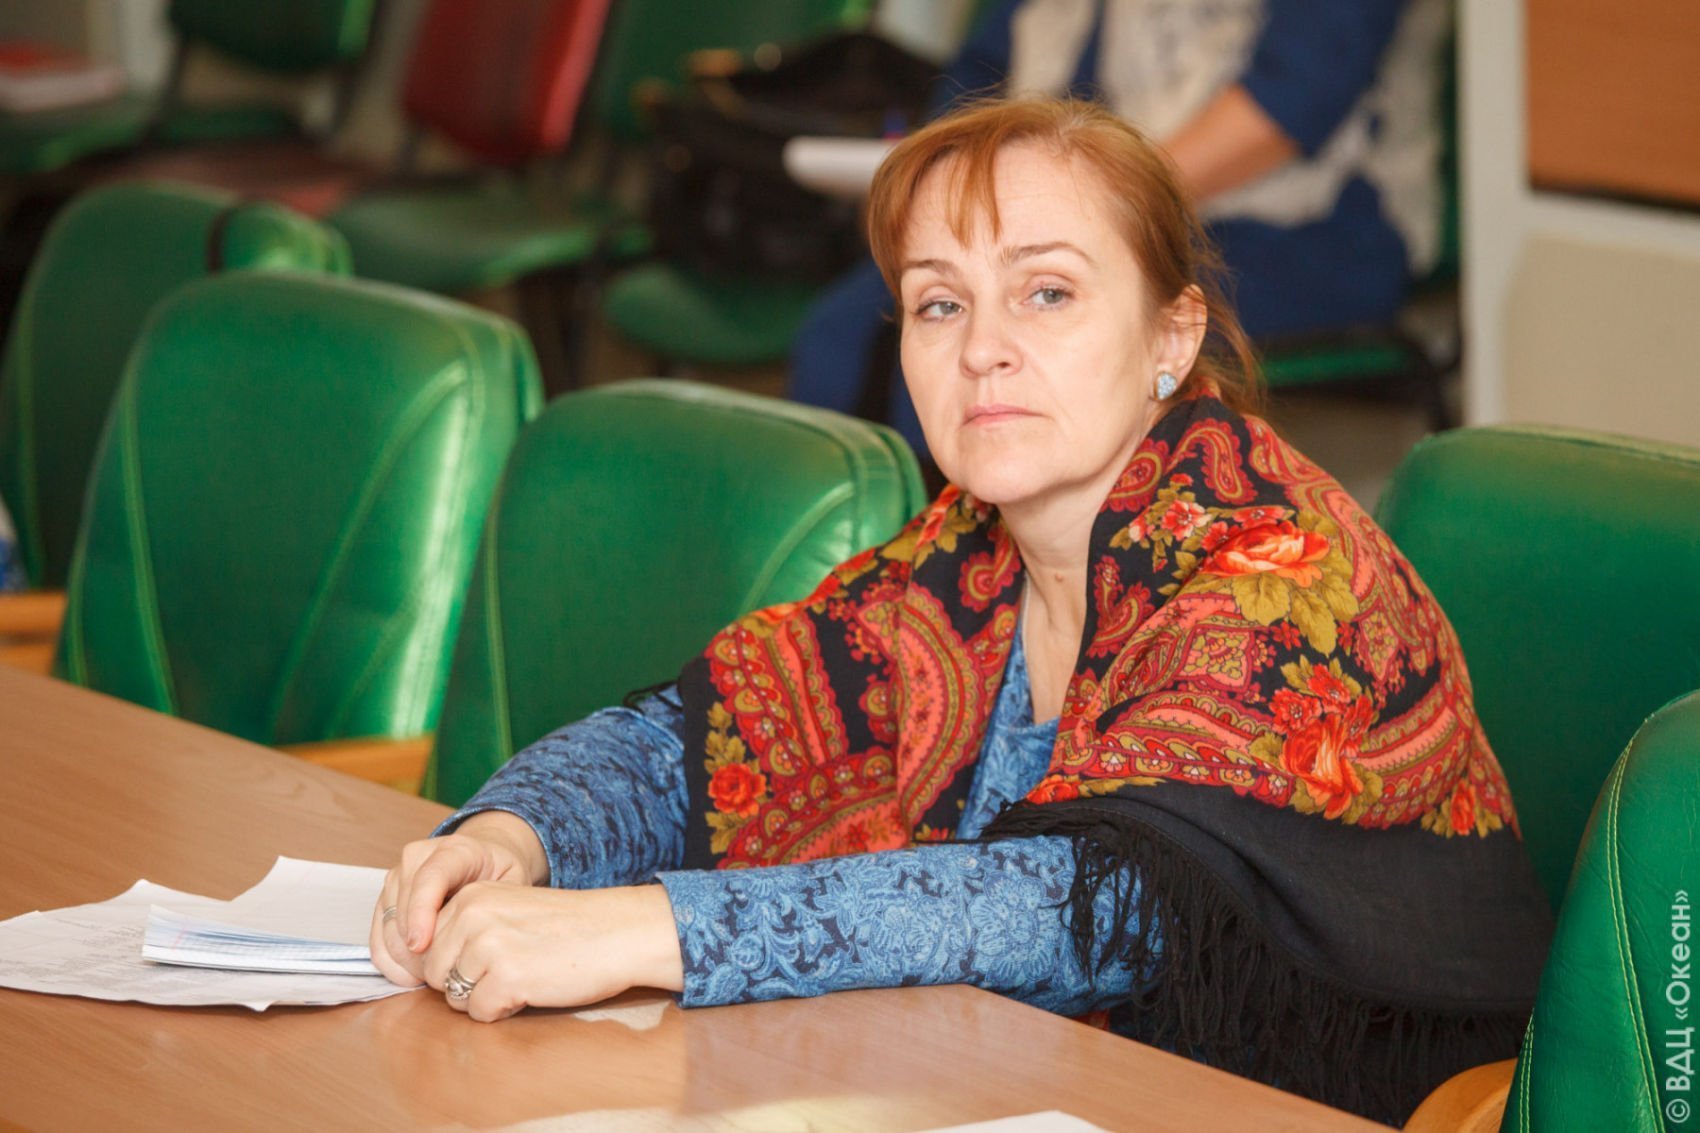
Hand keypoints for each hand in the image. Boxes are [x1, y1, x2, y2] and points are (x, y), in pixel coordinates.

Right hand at [370, 812, 546, 985]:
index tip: (421, 945)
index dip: (420, 913)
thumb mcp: (513, 881)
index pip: (429, 878)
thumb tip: (480, 941)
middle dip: (417, 949)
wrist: (484, 856)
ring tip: (434, 976)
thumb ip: (498, 905)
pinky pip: (377, 935)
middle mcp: (418, 858)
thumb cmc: (500, 872)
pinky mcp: (386, 896)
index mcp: (454, 850)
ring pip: (387, 926)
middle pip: (402, 908)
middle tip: (442, 975)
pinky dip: (391, 961)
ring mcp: (397, 876)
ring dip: (405, 959)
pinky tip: (413, 975)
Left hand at [423, 882, 684, 1021]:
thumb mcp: (507, 909)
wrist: (618, 932)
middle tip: (507, 971)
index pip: (428, 944)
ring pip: (453, 995)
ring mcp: (487, 946)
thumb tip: (425, 965)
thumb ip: (468, 926)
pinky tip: (530, 989)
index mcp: (471, 895)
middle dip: (464, 982)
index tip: (488, 961)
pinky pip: (478, 1012)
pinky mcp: (506, 977)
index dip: (454, 962)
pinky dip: (501, 1010)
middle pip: (434, 972)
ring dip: (482, 996)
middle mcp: (472, 915)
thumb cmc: (567, 927)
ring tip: (520, 978)